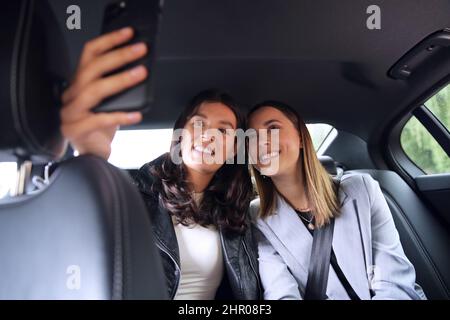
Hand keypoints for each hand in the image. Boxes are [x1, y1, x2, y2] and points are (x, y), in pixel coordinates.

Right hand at [60, 27, 147, 159]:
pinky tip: (137, 115)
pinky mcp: (76, 130)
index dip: (108, 41)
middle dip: (118, 57)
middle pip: (91, 69)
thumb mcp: (109, 102)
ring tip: (140, 74)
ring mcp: (70, 113)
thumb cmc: (101, 126)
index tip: (129, 34)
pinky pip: (98, 120)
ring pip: (93, 91)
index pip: (89, 54)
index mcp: (79, 83)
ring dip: (120, 80)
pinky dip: (119, 116)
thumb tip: (141, 68)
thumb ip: (116, 85)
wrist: (92, 154)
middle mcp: (71, 95)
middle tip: (140, 50)